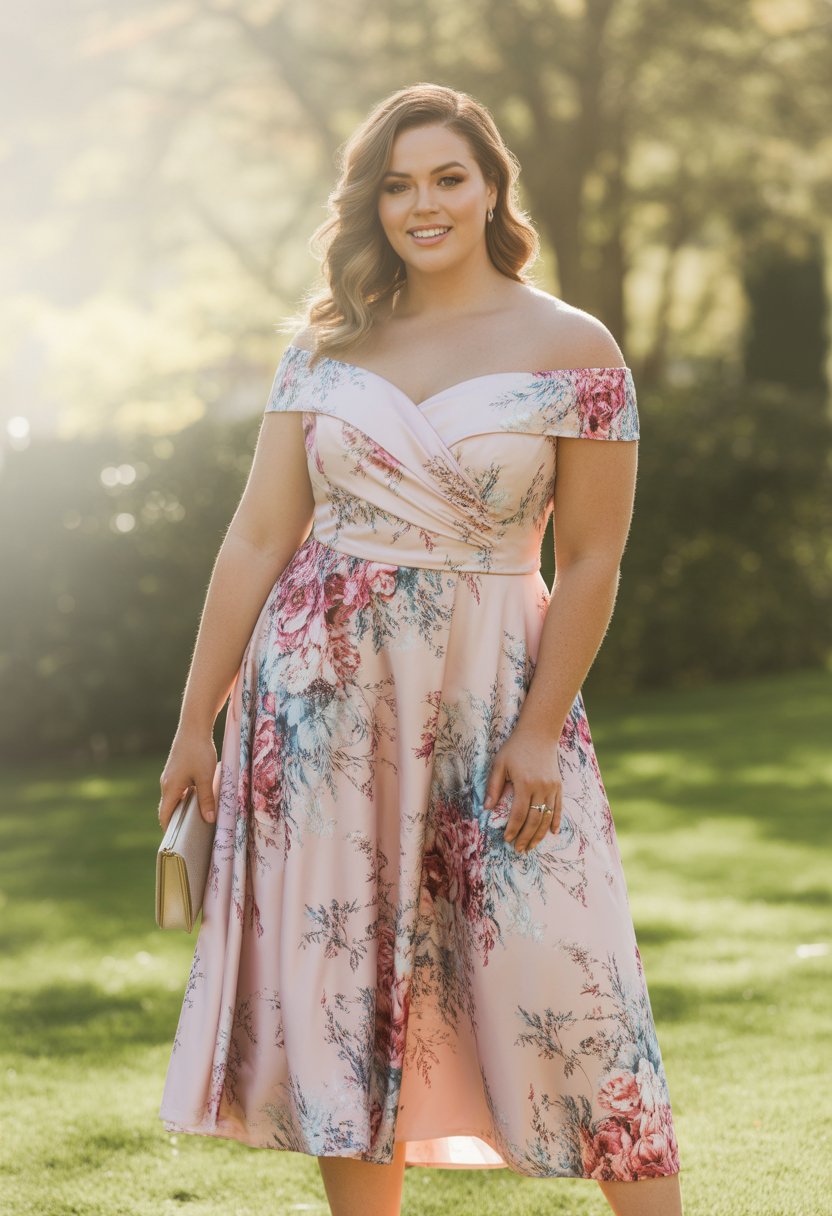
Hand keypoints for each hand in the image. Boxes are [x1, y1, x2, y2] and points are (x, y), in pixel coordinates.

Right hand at [158, 730, 217, 832]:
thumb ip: (207, 799)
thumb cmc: (199, 751)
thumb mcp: (205, 777)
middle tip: (191, 835)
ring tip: (197, 820)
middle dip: (177, 822)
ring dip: (183, 809)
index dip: (170, 831)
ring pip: (174, 799)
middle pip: (168, 809)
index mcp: (170, 788)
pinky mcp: (176, 770)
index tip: (179, 843)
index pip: (165, 816)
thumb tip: (209, 819)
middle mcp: (166, 784)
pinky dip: (185, 798)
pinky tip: (199, 799)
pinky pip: (178, 790)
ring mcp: (170, 776)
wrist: (194, 727)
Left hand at [483, 728, 562, 852]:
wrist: (539, 734)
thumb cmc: (515, 748)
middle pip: (534, 820)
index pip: (519, 814)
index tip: (508, 839)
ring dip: (540, 834)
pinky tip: (552, 833)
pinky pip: (558, 808)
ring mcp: (552, 788)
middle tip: (520, 849)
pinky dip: (556, 821)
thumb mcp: (499, 764)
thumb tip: (486, 809)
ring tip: (532, 846)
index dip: (513, 830)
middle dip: (526, 837)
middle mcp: (541, 788)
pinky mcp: (558, 786)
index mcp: (525, 784)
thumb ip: (493, 787)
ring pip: (547, 817)